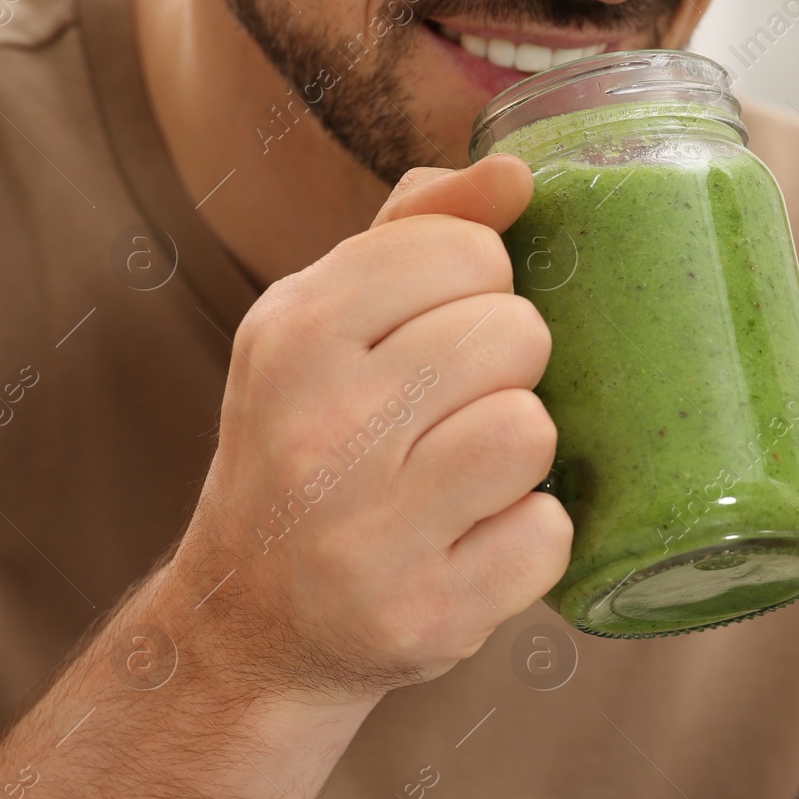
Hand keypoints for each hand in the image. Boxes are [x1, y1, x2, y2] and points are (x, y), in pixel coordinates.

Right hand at [165, 155, 571, 700]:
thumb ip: (415, 232)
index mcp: (295, 329)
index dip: (483, 290)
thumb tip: (516, 174)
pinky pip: (548, 534)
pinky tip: (472, 544)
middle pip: (516, 336)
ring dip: (519, 455)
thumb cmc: (309, 449)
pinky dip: (529, 541)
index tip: (442, 333)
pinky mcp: (425, 612)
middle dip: (507, 372)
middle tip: (451, 414)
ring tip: (465, 476)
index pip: (469, 252)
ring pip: (533, 430)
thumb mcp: (325, 325)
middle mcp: (320, 425)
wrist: (250, 623)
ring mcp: (368, 530)